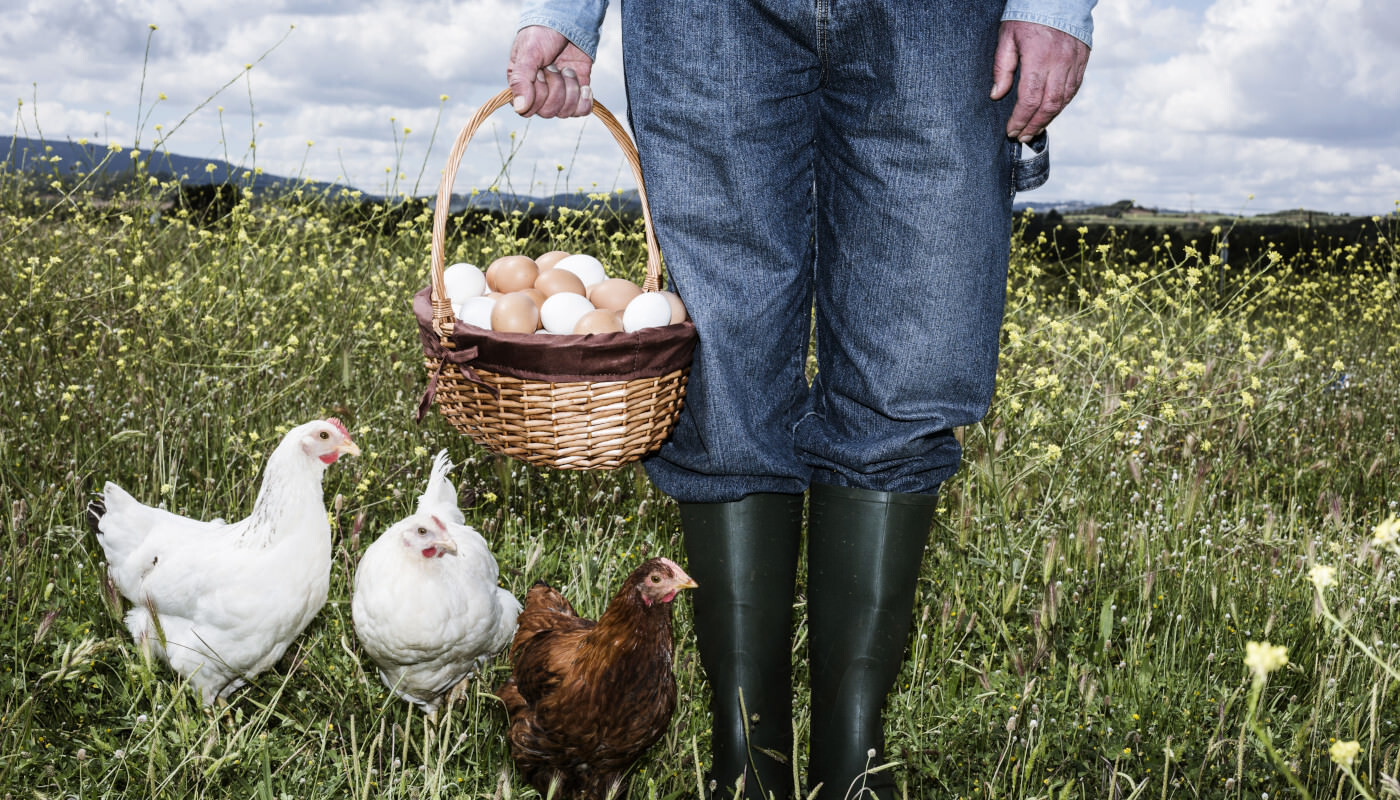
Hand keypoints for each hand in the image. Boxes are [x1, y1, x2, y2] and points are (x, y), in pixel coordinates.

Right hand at [506, 25, 594, 117]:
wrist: (566, 23)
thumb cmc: (541, 35)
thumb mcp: (528, 54)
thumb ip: (521, 80)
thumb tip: (520, 108)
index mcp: (522, 87)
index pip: (529, 110)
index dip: (539, 93)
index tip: (541, 71)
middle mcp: (539, 94)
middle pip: (549, 112)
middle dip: (556, 87)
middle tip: (555, 66)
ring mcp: (559, 95)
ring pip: (565, 112)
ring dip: (570, 89)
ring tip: (567, 69)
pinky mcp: (576, 93)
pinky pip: (581, 111)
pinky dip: (584, 101)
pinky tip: (584, 86)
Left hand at [991, 21, 1090, 141]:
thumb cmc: (1027, 15)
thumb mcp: (1007, 37)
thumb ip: (1002, 67)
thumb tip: (996, 95)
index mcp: (1039, 58)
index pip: (1030, 99)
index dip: (1020, 119)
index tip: (1011, 131)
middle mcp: (1060, 63)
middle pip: (1049, 105)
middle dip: (1034, 125)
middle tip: (1022, 137)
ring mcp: (1074, 62)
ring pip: (1064, 100)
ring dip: (1049, 118)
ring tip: (1035, 129)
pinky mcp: (1082, 60)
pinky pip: (1074, 88)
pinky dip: (1062, 104)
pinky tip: (1051, 112)